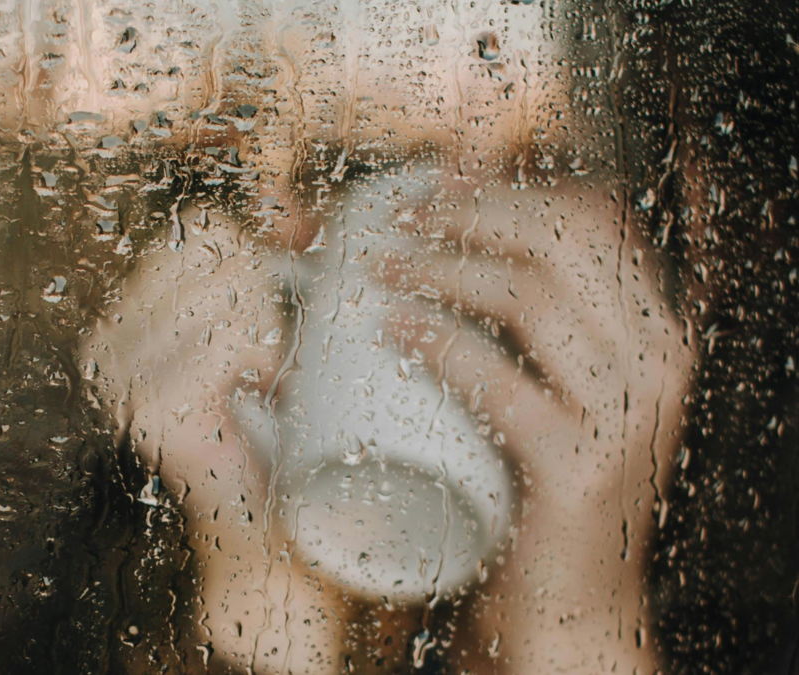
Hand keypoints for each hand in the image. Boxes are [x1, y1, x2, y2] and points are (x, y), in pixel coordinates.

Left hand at [379, 171, 695, 672]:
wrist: (567, 603)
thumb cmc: (536, 483)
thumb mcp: (544, 388)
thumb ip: (516, 327)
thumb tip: (427, 244)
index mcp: (654, 328)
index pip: (596, 219)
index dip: (514, 186)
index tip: (441, 178)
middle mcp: (657, 359)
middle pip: (562, 240)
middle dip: (472, 212)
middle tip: (403, 216)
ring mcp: (627, 413)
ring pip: (533, 297)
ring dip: (445, 268)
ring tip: (383, 265)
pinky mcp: (584, 467)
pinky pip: (506, 383)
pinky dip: (443, 345)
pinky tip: (396, 327)